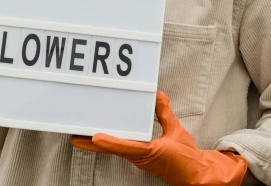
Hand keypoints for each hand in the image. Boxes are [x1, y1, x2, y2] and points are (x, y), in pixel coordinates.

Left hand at [71, 91, 247, 185]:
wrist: (196, 175)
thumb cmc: (186, 158)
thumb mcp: (176, 131)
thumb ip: (165, 112)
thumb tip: (156, 95)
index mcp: (149, 152)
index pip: (125, 147)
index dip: (109, 142)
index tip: (94, 136)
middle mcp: (139, 157)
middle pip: (112, 148)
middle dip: (92, 142)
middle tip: (75, 134)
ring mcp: (138, 158)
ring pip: (115, 148)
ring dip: (99, 142)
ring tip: (83, 132)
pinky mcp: (141, 157)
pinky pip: (123, 147)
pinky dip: (112, 140)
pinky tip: (105, 133)